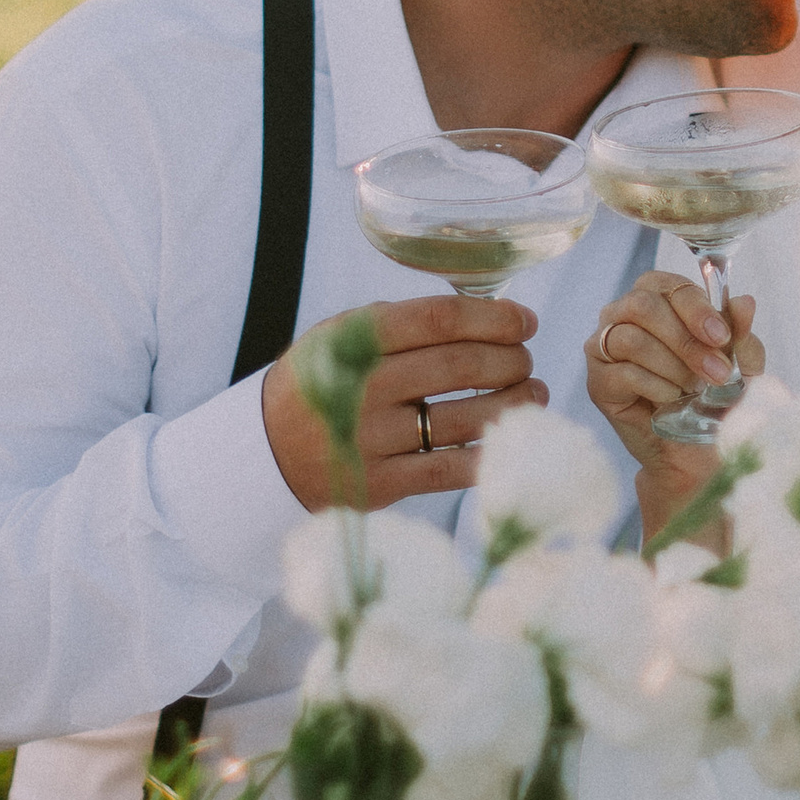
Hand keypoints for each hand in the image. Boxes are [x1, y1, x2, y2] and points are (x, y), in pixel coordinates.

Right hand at [261, 296, 545, 511]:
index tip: (525, 321)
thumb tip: (485, 314)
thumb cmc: (325, 382)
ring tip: (533, 394)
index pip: (440, 319)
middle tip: (526, 360)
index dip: (494, 317)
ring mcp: (371, 439)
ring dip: (513, 404)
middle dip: (510, 359)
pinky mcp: (379, 485)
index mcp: (355, 340)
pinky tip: (509, 437)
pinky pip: (451, 469)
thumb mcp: (342, 337)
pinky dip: (490, 451)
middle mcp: (362, 387)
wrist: (266, 451)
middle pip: (460, 365)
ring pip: (465, 418)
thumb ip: (399, 322)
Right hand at [583, 270, 762, 470]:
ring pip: (631, 339)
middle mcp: (622, 315)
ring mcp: (604, 348)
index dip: (696, 308)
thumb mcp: (740, 365)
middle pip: (642, 305)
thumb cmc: (716, 398)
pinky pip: (623, 373)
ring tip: (694, 389)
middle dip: (685, 340)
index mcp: (658, 298)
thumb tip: (745, 302)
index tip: (722, 337)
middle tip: (717, 372)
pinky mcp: (597, 383)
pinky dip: (657, 388)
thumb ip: (740, 333)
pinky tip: (671, 401)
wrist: (696, 451)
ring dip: (672, 366)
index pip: (669, 286)